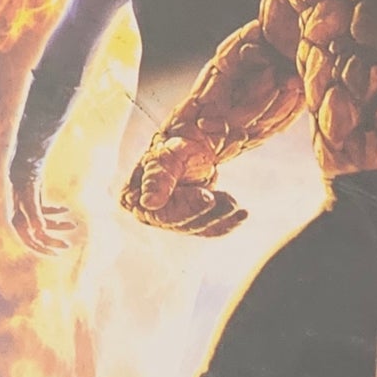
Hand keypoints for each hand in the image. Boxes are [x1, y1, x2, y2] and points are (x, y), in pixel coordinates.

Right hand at [7, 164, 78, 254]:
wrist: (25, 167)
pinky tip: (66, 209)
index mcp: (18, 222)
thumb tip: (40, 231)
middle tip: (68, 245)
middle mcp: (22, 219)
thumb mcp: (31, 200)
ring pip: (45, 224)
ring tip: (74, 224)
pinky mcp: (34, 204)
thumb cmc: (26, 184)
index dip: (43, 249)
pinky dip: (56, 212)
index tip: (56, 254)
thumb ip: (35, 215)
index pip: (31, 242)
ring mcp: (28, 212)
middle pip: (39, 236)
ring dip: (59, 225)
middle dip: (53, 240)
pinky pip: (46, 213)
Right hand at [120, 137, 246, 237]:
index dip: (184, 207)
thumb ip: (158, 177)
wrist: (189, 148)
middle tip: (229, 201)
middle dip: (206, 212)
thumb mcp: (166, 157)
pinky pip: (208, 229)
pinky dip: (227, 223)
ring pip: (196, 226)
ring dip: (219, 215)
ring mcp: (168, 220)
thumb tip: (149, 203)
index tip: (208, 197)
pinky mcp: (189, 222)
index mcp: (133, 197)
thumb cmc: (173, 148)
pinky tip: (242, 214)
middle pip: (178, 222)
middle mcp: (147, 213)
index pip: (158, 212)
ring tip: (234, 203)